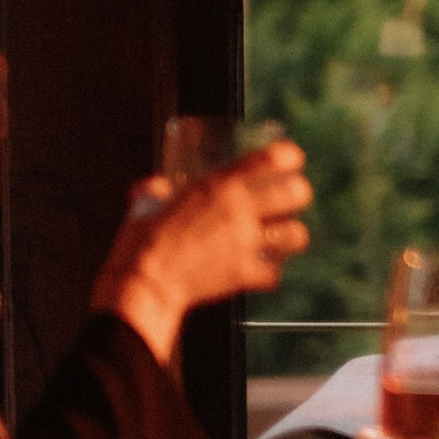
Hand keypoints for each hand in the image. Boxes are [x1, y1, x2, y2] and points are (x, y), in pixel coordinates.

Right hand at [92, 138, 310, 365]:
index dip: (289, 157)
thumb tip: (155, 186)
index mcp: (219, 186)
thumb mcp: (146, 203)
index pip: (272, 158)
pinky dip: (270, 272)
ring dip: (290, 235)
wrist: (144, 282)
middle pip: (297, 193)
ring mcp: (246, 243)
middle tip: (290, 199)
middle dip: (298, 194)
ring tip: (280, 236)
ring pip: (296, 234)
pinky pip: (275, 272)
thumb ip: (155, 190)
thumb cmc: (141, 241)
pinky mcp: (245, 274)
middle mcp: (240, 210)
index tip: (291, 160)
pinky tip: (260, 269)